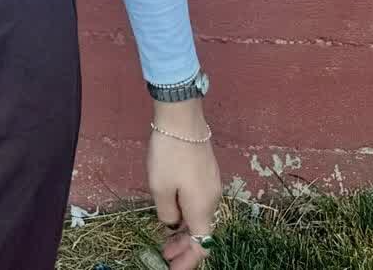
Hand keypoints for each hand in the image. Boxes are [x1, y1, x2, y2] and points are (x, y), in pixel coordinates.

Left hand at [147, 115, 222, 266]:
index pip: (201, 246)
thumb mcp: (160, 188)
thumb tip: (171, 222)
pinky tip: (174, 212)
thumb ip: (166, 213)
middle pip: (202, 232)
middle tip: (165, 254)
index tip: (172, 268)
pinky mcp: (207, 172)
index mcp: (202, 208)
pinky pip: (199, 202)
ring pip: (201, 216)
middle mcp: (212, 199)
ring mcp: (211, 184)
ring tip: (167, 237)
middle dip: (185, 248)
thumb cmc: (170, 154)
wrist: (183, 118)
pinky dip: (188, 213)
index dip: (188, 261)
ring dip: (185, 230)